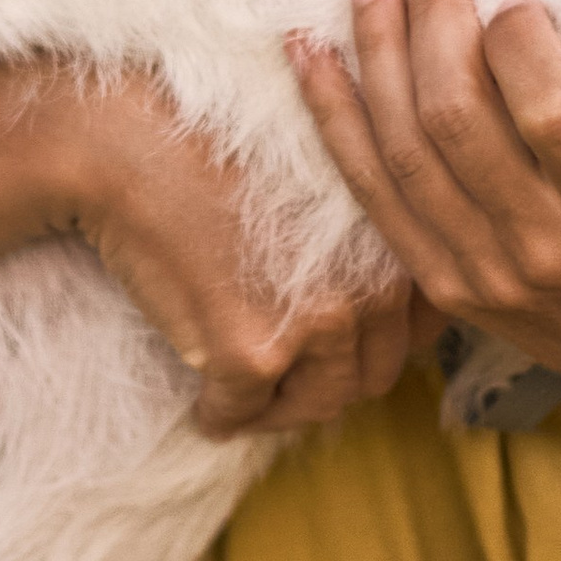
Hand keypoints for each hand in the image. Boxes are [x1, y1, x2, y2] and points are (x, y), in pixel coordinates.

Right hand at [46, 69, 427, 438]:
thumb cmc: (221, 148)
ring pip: (313, 406)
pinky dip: (221, 416)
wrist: (141, 143)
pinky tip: (206, 407)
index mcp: (396, 242)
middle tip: (286, 383)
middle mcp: (373, 287)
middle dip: (327, 384)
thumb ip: (366, 239)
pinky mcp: (251, 355)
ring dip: (280, 410)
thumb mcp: (328, 179)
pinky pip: (240, 414)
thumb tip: (374, 303)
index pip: (419, 331)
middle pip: (370, 375)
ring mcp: (317, 325)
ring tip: (248, 399)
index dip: (378, 344)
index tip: (342, 346)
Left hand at [290, 0, 560, 476]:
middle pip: (457, 119)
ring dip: (376, 51)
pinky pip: (373, 192)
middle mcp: (540, 245)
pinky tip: (310, 54)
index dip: (521, 38)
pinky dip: (335, 118)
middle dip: (434, 20)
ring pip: (404, 149)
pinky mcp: (441, 285)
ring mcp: (481, 271)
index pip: (550, 111)